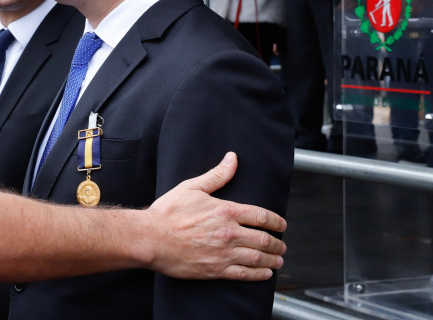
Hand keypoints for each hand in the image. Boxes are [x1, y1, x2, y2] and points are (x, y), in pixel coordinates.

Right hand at [147, 152, 285, 280]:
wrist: (150, 238)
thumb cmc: (168, 212)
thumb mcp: (191, 187)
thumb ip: (216, 175)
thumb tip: (232, 159)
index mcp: (226, 211)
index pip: (261, 216)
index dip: (275, 221)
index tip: (281, 225)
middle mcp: (229, 233)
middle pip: (264, 240)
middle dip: (277, 244)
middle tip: (281, 246)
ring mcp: (224, 253)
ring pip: (258, 258)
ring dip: (273, 260)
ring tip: (278, 260)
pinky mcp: (216, 270)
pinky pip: (244, 274)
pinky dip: (259, 275)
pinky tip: (265, 274)